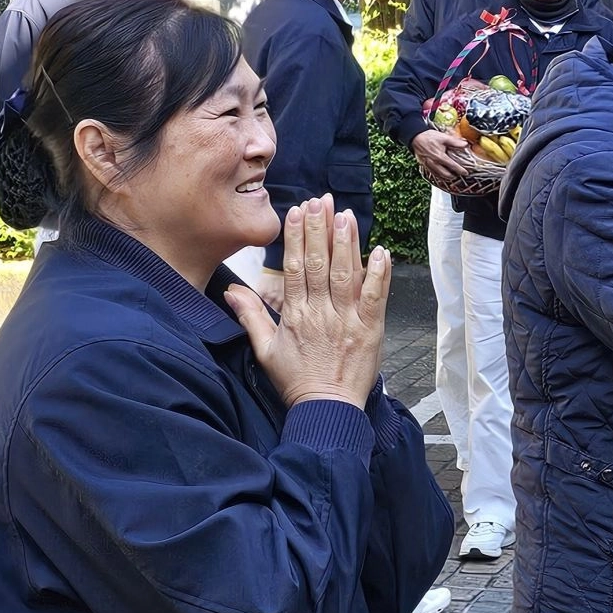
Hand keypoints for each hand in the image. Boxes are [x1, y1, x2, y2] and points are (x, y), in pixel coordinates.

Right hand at [225, 196, 388, 409]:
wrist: (325, 411)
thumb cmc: (296, 382)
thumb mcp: (264, 350)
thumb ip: (250, 316)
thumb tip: (231, 291)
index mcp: (295, 315)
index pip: (295, 268)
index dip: (297, 237)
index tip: (297, 211)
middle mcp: (320, 313)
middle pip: (320, 264)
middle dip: (320, 229)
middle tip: (321, 201)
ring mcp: (347, 321)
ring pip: (346, 275)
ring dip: (346, 243)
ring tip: (346, 215)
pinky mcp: (370, 330)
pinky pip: (376, 297)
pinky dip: (380, 274)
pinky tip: (381, 251)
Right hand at [413, 128, 478, 187]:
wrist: (415, 137)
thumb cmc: (428, 137)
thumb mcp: (443, 137)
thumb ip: (455, 142)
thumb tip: (465, 144)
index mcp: (440, 157)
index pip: (453, 166)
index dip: (460, 170)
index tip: (466, 173)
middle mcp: (434, 163)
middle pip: (446, 175)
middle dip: (454, 176)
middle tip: (459, 175)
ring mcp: (428, 165)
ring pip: (439, 176)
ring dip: (446, 177)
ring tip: (452, 176)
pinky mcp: (424, 165)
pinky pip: (433, 174)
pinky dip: (439, 176)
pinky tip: (442, 174)